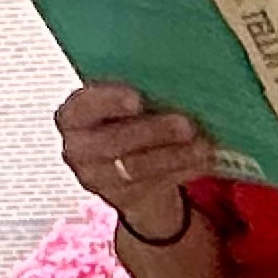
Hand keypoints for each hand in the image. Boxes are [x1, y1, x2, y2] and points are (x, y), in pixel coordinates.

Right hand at [56, 80, 214, 241]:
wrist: (129, 168)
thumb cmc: (127, 121)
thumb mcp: (122, 103)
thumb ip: (136, 91)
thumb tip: (174, 79)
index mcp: (74, 115)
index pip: (83, 106)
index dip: (109, 102)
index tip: (138, 99)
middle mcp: (77, 149)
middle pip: (113, 142)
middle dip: (153, 132)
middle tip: (187, 124)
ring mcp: (97, 177)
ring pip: (136, 168)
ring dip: (174, 156)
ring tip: (203, 145)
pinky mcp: (122, 198)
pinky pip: (154, 185)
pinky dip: (183, 171)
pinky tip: (203, 161)